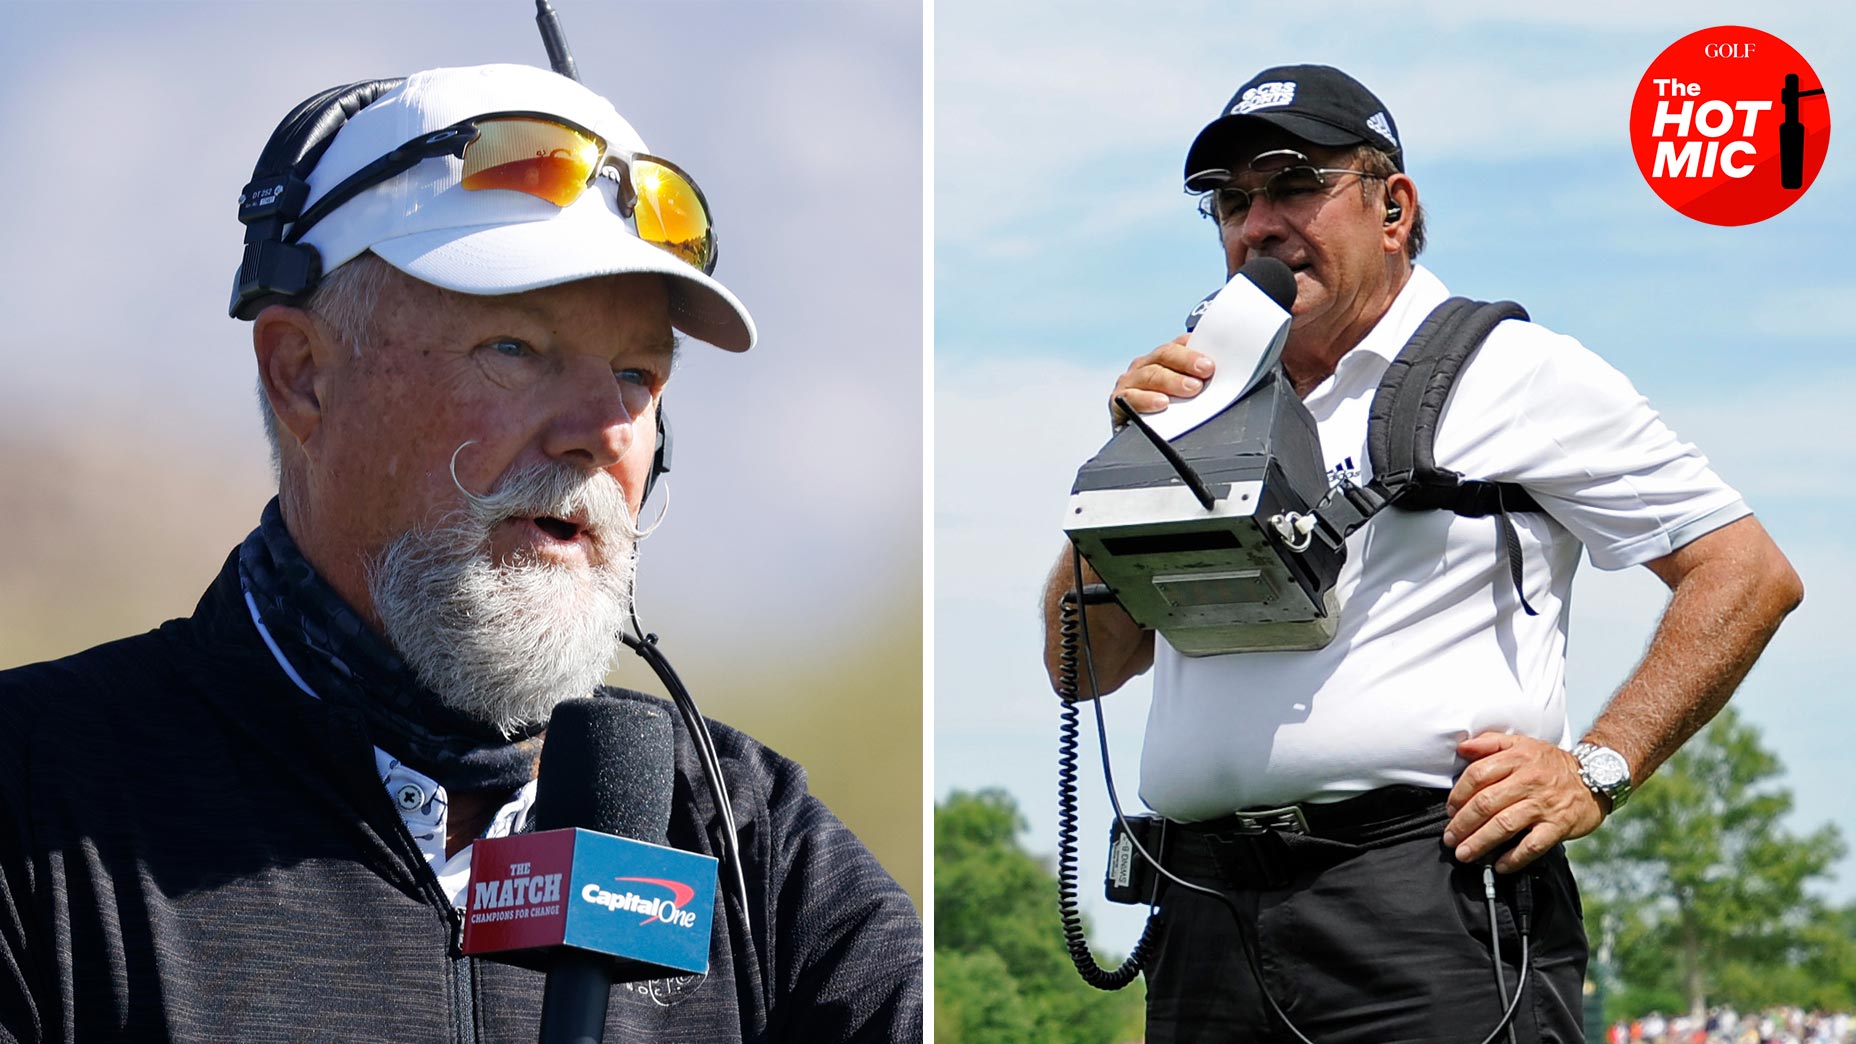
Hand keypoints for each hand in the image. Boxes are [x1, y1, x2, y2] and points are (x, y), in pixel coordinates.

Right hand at [1109, 335, 1214, 429]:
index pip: (1180, 343)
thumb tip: (1224, 379)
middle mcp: (1146, 365)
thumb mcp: (1188, 395)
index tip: (1213, 361)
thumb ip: (1201, 382)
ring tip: (1191, 389)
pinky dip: (1146, 400)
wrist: (1145, 439)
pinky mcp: (1119, 401)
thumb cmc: (1170, 414)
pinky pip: (1130, 398)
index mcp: (1164, 358)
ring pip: (1150, 374)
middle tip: (1206, 371)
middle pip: (1165, 354)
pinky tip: (1161, 403)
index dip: (1196, 349)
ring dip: (1172, 381)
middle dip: (1187, 361)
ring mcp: (1131, 381)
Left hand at [1442, 732, 1606, 872]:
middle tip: (1450, 838)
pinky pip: (1532, 845)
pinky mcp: (1558, 825)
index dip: (1458, 795)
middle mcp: (1529, 781)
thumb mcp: (1521, 743)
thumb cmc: (1551, 763)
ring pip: (1504, 825)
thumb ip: (1489, 743)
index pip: (1477, 775)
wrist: (1596, 776)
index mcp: (1516, 759)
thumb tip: (1462, 748)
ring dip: (1480, 842)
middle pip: (1486, 803)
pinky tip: (1499, 865)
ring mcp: (1544, 805)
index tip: (1449, 809)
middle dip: (1462, 824)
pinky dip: (1513, 858)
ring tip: (1464, 853)